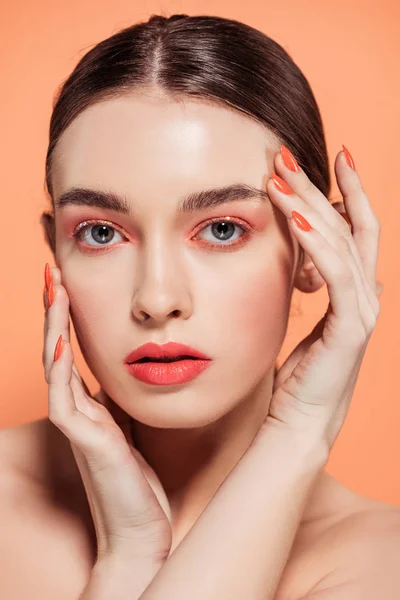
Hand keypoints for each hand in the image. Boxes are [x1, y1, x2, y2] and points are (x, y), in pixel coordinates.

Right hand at [42, 266, 171, 563]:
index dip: (68, 313)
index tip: (69, 278)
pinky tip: (61, 340)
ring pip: (55, 364)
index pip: (72, 347)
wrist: (143, 532)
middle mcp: (78, 408)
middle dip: (55, 307)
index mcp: (90, 402)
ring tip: (54, 288)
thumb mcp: (135, 426)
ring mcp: (78, 424)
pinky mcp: (86, 442)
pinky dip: (60, 368)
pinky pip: (66, 399)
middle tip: (53, 269)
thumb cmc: (141, 482)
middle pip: (56, 346)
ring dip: (54, 325)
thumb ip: (126, 399)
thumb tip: (138, 366)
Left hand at [264, 146, 380, 450]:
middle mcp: (366, 294)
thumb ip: (311, 286)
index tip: (331, 154)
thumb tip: (304, 258)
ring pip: (343, 243)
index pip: (356, 227)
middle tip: (288, 156)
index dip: (347, 190)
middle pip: (350, 225)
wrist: (299, 423)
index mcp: (355, 290)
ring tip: (280, 177)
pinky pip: (339, 277)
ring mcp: (363, 311)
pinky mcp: (351, 330)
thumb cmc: (297, 374)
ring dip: (312, 206)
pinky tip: (299, 221)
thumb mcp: (304, 320)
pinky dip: (320, 246)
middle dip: (320, 186)